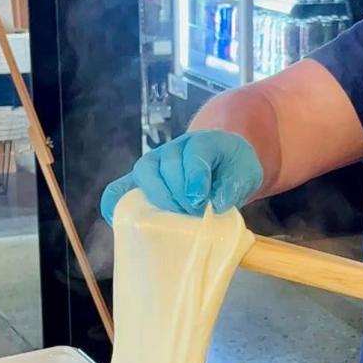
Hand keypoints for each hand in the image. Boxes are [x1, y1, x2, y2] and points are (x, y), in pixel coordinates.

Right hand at [100, 130, 263, 222]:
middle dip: (178, 192)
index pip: (194, 154)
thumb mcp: (246, 175)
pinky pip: (121, 188)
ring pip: (145, 172)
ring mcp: (155, 163)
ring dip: (157, 197)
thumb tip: (215, 204)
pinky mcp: (141, 181)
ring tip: (171, 217)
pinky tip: (118, 220)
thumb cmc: (233, 171)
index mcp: (204, 142)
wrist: (225, 164)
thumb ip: (233, 187)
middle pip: (167, 163)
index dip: (195, 178)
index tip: (200, 201)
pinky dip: (116, 202)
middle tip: (192, 213)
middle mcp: (175, 148)